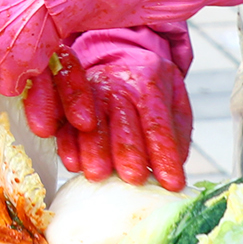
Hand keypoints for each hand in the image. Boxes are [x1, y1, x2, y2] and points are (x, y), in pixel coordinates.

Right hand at [30, 28, 193, 189]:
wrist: (118, 59)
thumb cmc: (149, 86)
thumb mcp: (174, 98)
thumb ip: (177, 131)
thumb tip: (173, 165)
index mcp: (149, 81)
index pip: (158, 122)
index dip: (164, 153)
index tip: (172, 183)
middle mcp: (119, 84)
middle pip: (123, 120)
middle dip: (128, 151)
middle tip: (134, 178)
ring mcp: (91, 90)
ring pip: (91, 121)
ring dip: (94, 150)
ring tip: (99, 175)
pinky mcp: (69, 100)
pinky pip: (65, 122)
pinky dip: (67, 144)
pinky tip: (74, 164)